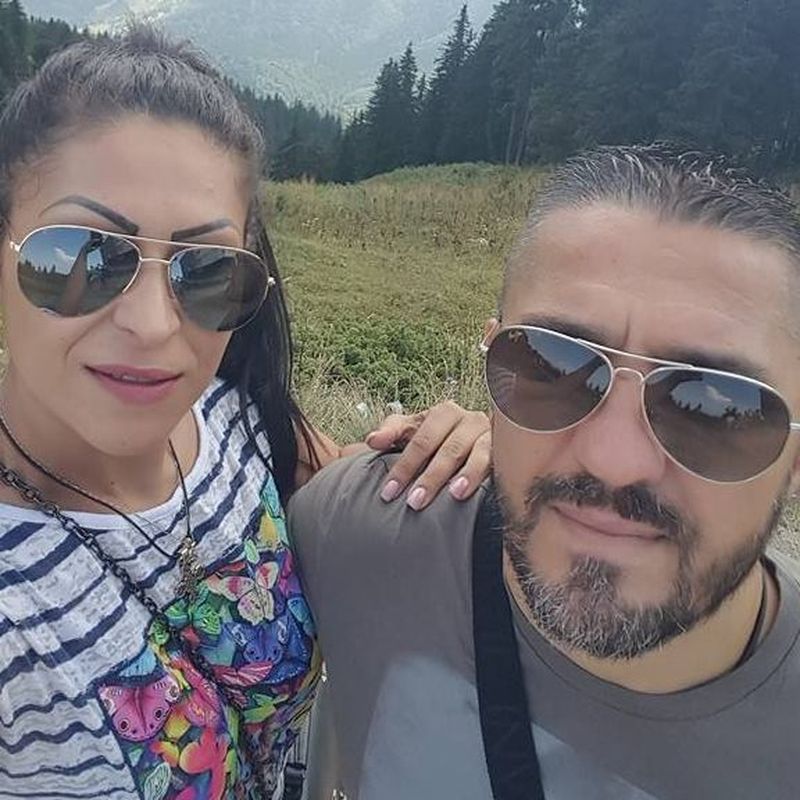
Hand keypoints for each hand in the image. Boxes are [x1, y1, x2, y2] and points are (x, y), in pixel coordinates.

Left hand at [364, 401, 490, 510]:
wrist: (480, 440)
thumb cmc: (440, 437)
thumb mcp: (413, 430)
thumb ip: (392, 432)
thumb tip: (372, 440)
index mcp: (444, 413)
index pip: (421, 440)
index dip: (404, 466)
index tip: (388, 492)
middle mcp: (470, 420)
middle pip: (448, 448)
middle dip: (430, 476)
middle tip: (414, 503)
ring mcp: (492, 436)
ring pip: (478, 454)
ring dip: (466, 475)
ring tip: (454, 495)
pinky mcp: (509, 452)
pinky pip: (501, 462)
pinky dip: (491, 475)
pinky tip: (484, 490)